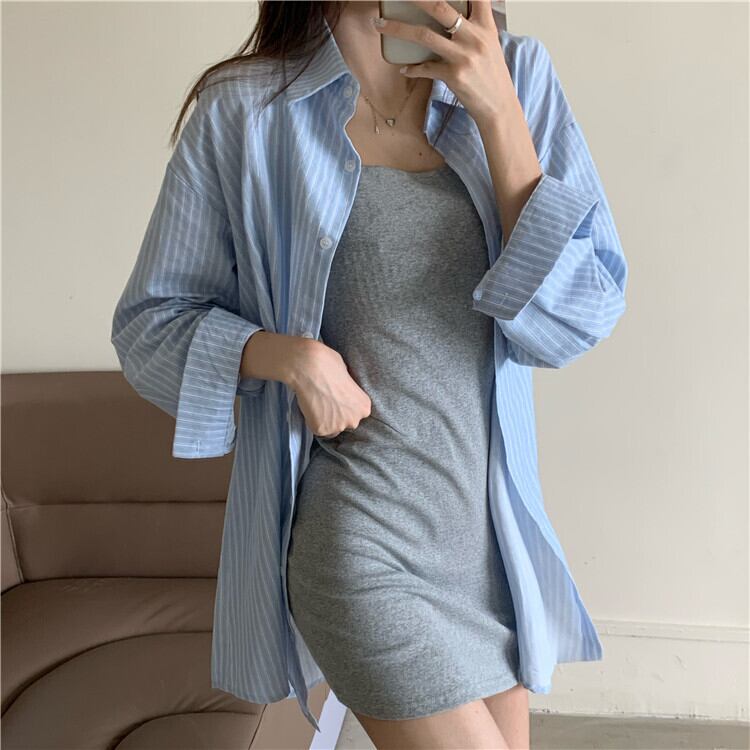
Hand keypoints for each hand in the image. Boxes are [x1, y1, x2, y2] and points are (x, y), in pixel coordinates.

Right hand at [287, 338, 371, 438]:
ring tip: (316, 402)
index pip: (356, 415)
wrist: (310, 367)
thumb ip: (349, 391)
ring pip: (330, 428)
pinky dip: (311, 420)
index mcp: (365, 407)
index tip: (336, 400)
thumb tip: (343, 391)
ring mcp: (338, 426)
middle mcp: (355, 420)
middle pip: (345, 424)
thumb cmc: (329, 364)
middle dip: (336, 416)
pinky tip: (310, 406)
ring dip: (324, 419)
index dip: (344, 409)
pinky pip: (316, 428)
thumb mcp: (348, 375)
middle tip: (325, 401)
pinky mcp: (321, 429)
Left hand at [371, 0, 513, 125]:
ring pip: (424, 35)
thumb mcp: (489, 44)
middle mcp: (474, 37)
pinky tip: (404, 68)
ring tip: (380, 25)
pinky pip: (425, 68)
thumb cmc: (491, 75)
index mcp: (485, 25)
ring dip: (397, 29)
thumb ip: (473, 27)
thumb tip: (451, 18)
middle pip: (439, 7)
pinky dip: (412, 68)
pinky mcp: (453, 76)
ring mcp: (463, 56)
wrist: (499, 106)